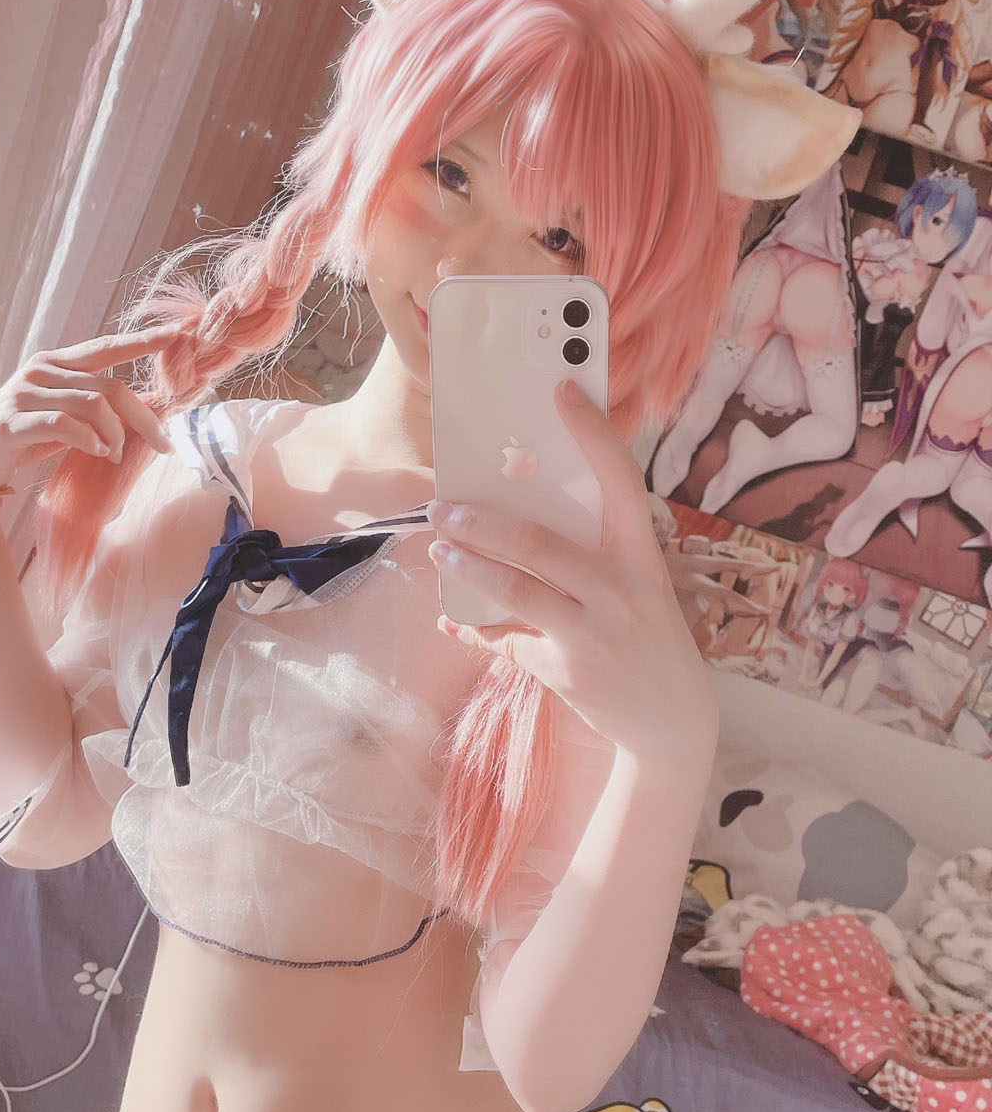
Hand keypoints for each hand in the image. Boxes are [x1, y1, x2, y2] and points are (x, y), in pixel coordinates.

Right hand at [0, 327, 179, 501]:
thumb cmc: (22, 439)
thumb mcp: (62, 416)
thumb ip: (93, 405)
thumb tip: (145, 404)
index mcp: (54, 363)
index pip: (106, 346)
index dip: (142, 339)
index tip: (178, 333)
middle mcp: (40, 371)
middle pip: (110, 385)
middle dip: (144, 416)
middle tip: (164, 444)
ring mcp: (24, 394)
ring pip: (92, 404)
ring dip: (115, 434)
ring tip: (115, 454)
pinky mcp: (12, 422)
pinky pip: (64, 424)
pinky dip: (90, 440)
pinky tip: (98, 453)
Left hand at [426, 380, 718, 760]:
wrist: (672, 720)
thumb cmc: (646, 635)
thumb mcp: (637, 586)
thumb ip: (591, 554)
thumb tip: (515, 514)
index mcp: (642, 554)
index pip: (619, 480)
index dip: (590, 432)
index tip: (560, 390)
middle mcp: (619, 589)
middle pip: (538, 542)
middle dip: (481, 522)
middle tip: (441, 506)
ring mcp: (591, 632)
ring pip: (514, 591)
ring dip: (466, 569)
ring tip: (438, 552)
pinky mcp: (564, 670)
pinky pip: (504, 640)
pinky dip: (471, 629)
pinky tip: (448, 620)